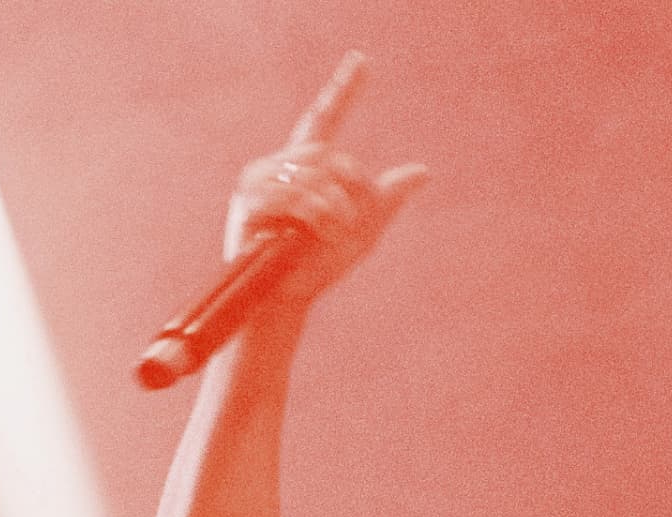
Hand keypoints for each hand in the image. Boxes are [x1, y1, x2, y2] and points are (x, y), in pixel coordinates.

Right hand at [224, 53, 430, 317]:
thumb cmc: (318, 267)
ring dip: (332, 207)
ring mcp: (259, 182)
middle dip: (349, 188)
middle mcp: (278, 167)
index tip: (361, 60)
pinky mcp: (248, 201)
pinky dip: (312, 213)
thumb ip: (387, 197)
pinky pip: (292, 192)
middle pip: (327, 153)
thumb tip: (423, 171)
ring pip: (313, 172)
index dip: (343, 90)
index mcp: (305, 168)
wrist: (286, 301)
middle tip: (349, 225)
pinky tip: (314, 232)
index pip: (325, 119)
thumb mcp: (363, 230)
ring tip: (331, 234)